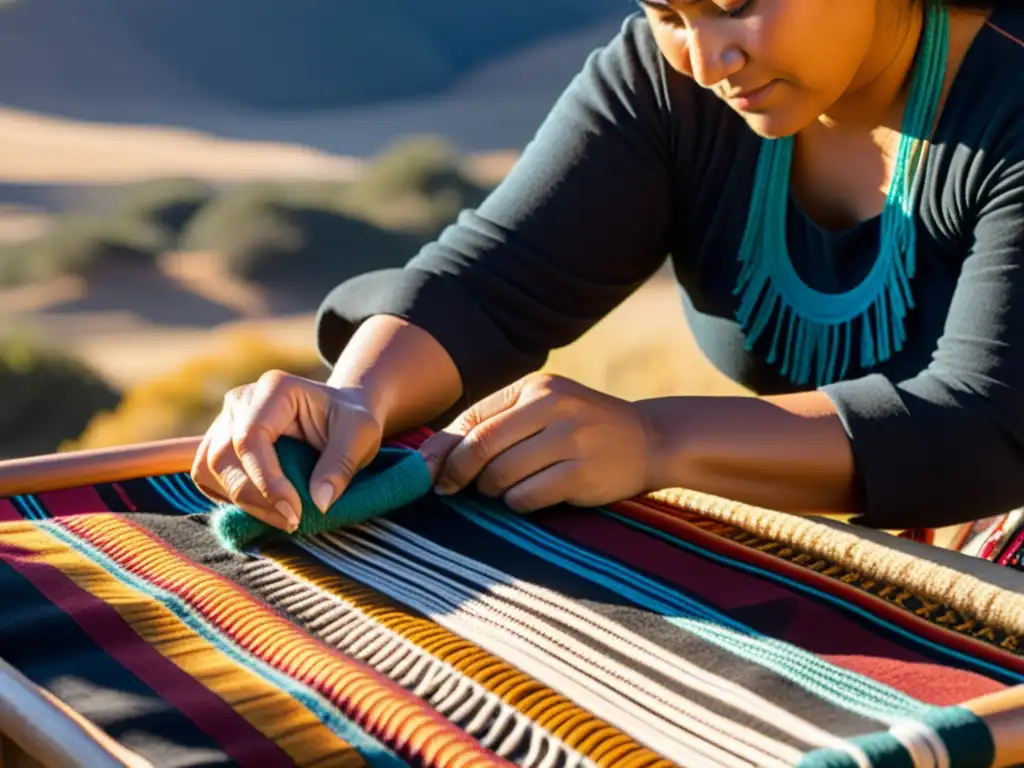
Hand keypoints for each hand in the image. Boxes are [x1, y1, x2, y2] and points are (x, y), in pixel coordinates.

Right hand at [190, 369, 382, 531]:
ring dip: (240, 502)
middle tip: (292, 521)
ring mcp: (225, 421)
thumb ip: (341, 465)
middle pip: (222, 457)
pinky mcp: (220, 443)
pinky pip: (207, 477)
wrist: (340, 418)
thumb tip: (318, 503)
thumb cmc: (350, 422)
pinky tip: (264, 508)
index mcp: (274, 389)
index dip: (266, 481)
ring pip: (208, 469)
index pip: (250, 438)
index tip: (294, 513)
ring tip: (281, 517)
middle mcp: (241, 400)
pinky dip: (229, 498)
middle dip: (254, 498)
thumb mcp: (361, 436)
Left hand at [418, 372, 653, 512]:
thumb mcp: (545, 408)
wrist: (649, 438)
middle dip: (458, 472)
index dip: (444, 448)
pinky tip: (529, 496)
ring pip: (501, 474)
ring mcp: (570, 439)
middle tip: (451, 489)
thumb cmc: (582, 427)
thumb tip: (436, 455)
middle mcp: (552, 406)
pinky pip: (527, 496)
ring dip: (491, 490)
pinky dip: (518, 503)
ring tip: (503, 489)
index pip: (474, 417)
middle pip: (481, 446)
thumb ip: (497, 423)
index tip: (427, 471)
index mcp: (537, 387)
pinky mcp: (582, 474)